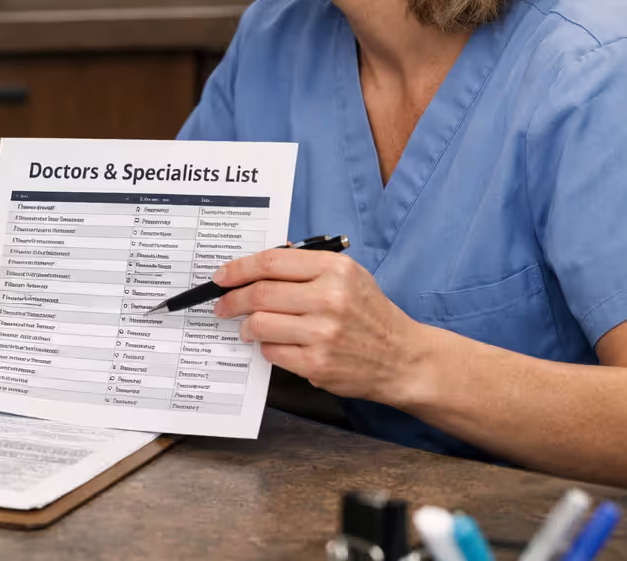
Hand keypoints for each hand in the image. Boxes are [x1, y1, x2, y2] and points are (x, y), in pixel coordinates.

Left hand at [211, 248, 430, 402]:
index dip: (239, 268)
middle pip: (259, 294)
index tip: (221, 276)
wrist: (404, 358)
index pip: (271, 262)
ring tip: (248, 327)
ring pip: (260, 324)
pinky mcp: (317, 364)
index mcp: (335, 269)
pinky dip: (267, 348)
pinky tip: (275, 344)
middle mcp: (329, 298)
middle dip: (231, 300)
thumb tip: (257, 266)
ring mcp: (323, 334)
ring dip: (246, 327)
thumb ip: (306, 267)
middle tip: (222, 305)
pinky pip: (272, 352)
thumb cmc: (371, 314)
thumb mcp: (349, 276)